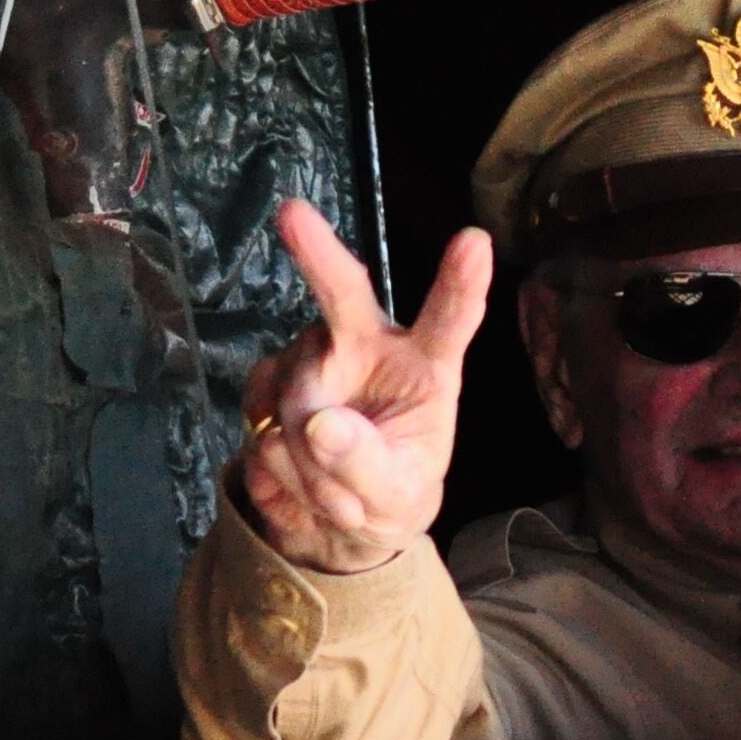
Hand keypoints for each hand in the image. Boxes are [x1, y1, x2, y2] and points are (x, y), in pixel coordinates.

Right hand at [232, 200, 491, 576]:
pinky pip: (264, 429)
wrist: (336, 524)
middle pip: (343, 295)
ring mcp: (309, 360)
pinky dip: (282, 472)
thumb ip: (370, 467)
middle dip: (318, 254)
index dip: (460, 285)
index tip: (476, 242)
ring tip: (340, 500)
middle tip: (293, 214)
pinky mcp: (265, 385)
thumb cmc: (390, 494)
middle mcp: (364, 346)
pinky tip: (300, 483)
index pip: (447, 322)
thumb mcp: (396, 499)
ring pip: (295, 401)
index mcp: (424, 367)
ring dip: (311, 466)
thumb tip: (322, 426)